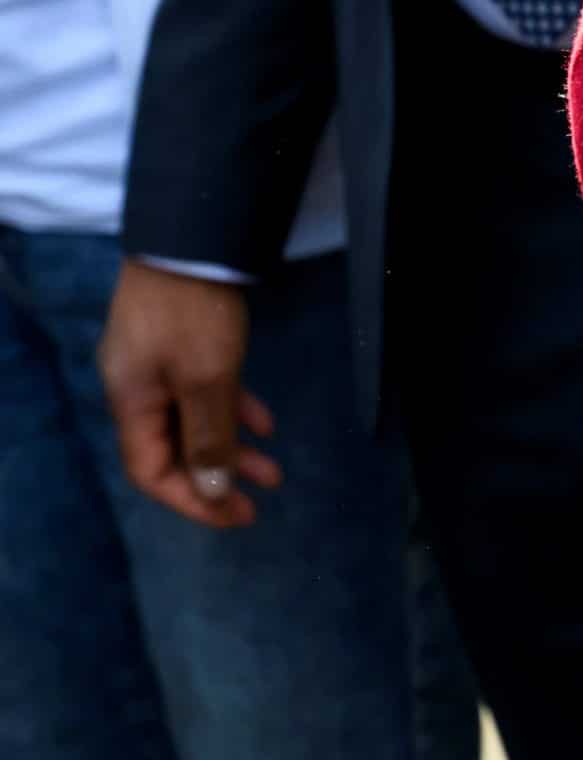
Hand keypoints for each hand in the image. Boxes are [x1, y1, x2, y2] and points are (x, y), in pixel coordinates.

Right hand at [97, 260, 277, 527]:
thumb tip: (211, 487)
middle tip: (257, 503)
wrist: (190, 244)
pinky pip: (206, 392)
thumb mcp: (207, 380)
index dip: (191, 500)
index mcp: (132, 405)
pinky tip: (265, 423)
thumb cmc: (193, 316)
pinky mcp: (179, 346)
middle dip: (216, 479)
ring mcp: (158, 367)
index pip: (151, 472)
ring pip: (195, 423)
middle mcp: (138, 391)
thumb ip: (208, 436)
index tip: (234, 515)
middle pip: (173, 452)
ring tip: (273, 471)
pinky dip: (234, 410)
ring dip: (232, 448)